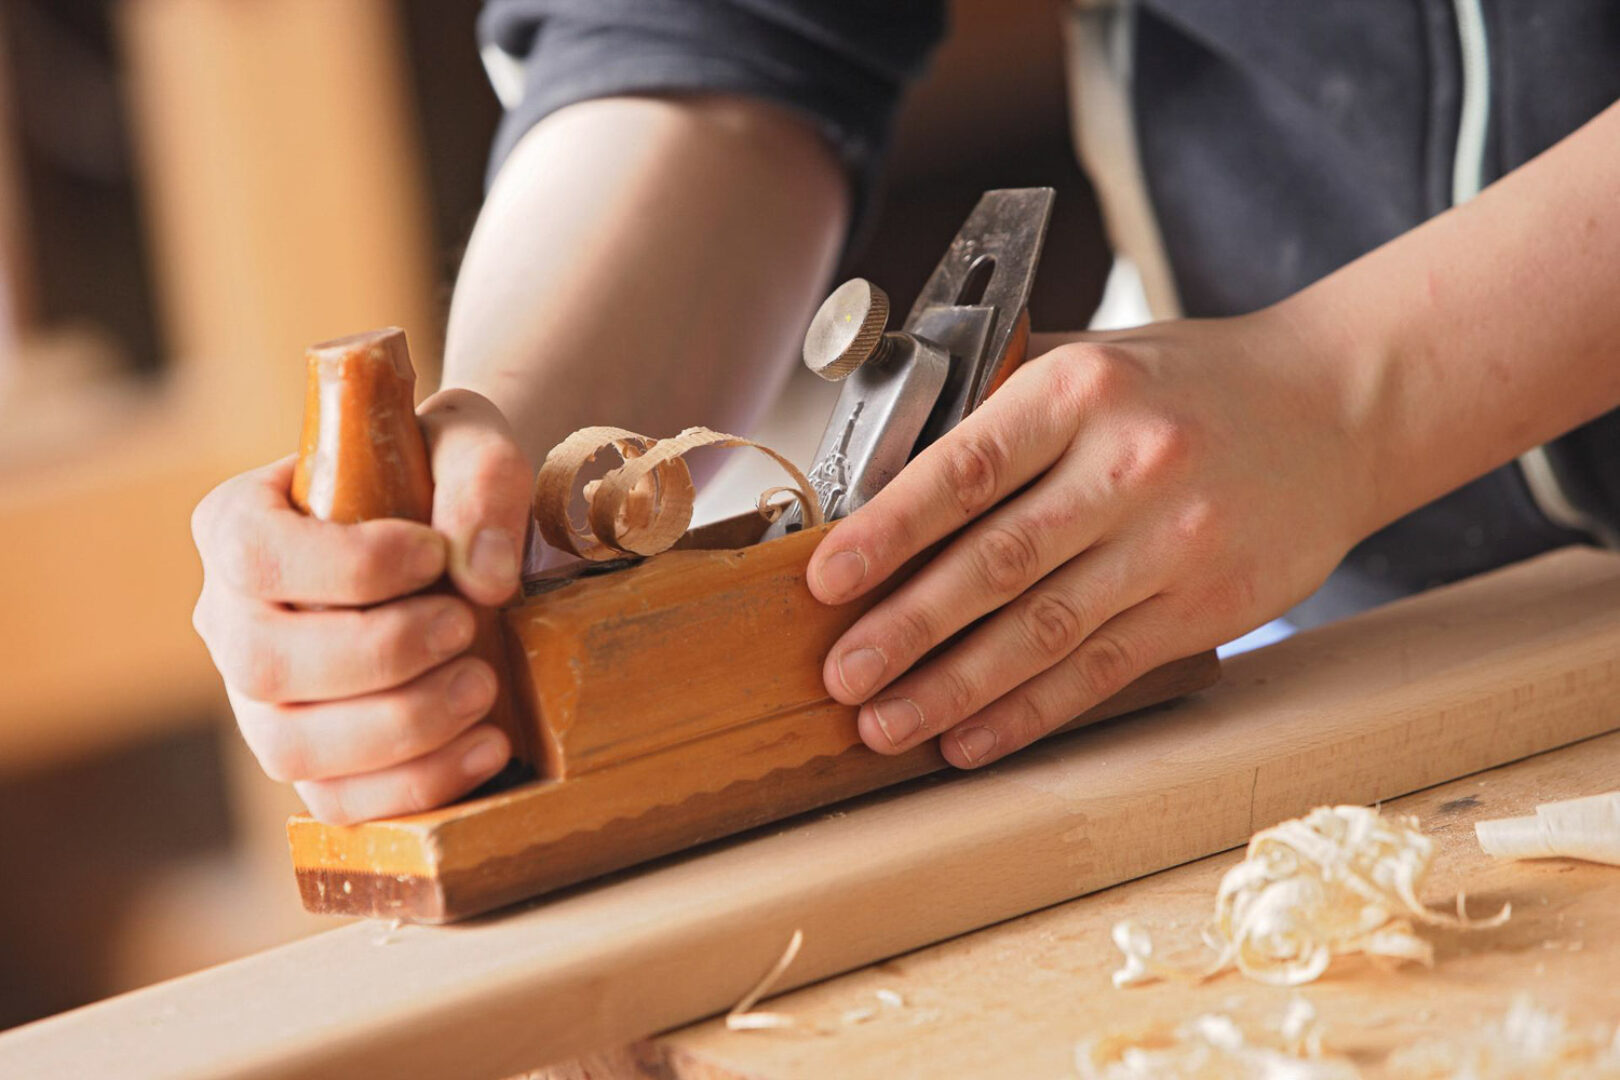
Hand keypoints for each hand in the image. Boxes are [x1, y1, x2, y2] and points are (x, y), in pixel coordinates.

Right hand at [191, 390, 533, 822]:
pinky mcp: (314, 762)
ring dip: (401, 727)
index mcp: (239, 525)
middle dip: (380, 653)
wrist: (467, 543)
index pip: (256, 555)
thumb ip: (479, 483)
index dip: (348, 565)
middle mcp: (232, 619)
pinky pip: (339, 803)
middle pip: (264, 662)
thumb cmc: (447, 482)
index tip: (432, 554)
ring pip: (291, 747)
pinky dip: (419, 784)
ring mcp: (262, 701)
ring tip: (484, 685)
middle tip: (465, 624)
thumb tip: (482, 578)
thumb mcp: (470, 446)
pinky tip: (491, 744)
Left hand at [807, 310, 1372, 767]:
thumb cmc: (1189, 385)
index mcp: (1081, 391)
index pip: (967, 469)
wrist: (1340, 407)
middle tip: (841, 677)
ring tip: (885, 725)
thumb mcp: (1095, 361)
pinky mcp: (1208, 607)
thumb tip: (884, 480)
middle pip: (997, 562)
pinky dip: (1029, 712)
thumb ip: (999, 408)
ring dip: (954, 688)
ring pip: (1044, 631)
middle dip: (906, 629)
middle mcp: (1129, 465)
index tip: (828, 580)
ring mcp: (1174, 542)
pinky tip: (971, 738)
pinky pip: (1101, 670)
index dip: (890, 532)